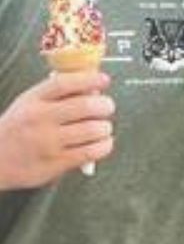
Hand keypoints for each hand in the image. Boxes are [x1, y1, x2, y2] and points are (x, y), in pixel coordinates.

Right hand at [0, 71, 114, 189]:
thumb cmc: (15, 130)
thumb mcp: (27, 104)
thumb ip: (55, 96)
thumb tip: (91, 90)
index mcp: (33, 100)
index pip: (64, 83)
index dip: (89, 79)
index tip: (104, 80)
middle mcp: (40, 119)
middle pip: (84, 106)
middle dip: (104, 105)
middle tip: (107, 107)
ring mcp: (48, 142)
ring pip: (92, 130)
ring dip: (105, 127)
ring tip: (104, 127)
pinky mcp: (55, 163)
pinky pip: (90, 152)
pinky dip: (103, 146)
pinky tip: (103, 142)